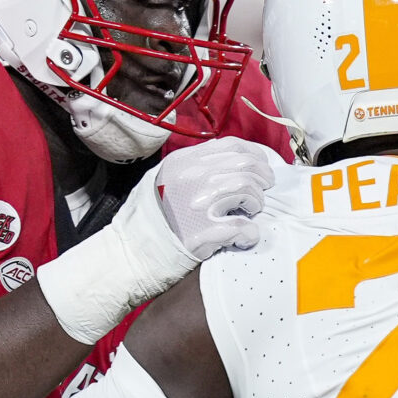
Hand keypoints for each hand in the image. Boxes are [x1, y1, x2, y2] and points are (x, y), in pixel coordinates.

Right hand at [147, 136, 280, 264]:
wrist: (135, 250)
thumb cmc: (155, 216)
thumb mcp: (167, 178)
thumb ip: (196, 166)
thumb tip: (233, 160)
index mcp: (183, 162)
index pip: (231, 146)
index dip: (255, 155)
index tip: (261, 166)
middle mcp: (191, 178)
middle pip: (245, 166)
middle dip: (262, 178)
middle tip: (263, 190)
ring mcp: (198, 205)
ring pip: (247, 190)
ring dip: (256, 202)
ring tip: (250, 211)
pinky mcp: (203, 233)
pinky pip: (242, 227)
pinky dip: (250, 233)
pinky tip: (245, 236)